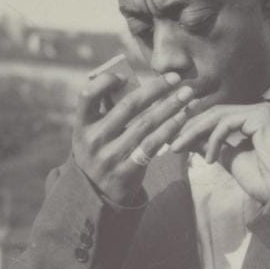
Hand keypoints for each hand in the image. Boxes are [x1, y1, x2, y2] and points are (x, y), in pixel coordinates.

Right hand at [73, 71, 193, 205]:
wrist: (96, 194)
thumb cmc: (100, 151)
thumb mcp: (93, 132)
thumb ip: (107, 109)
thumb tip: (131, 79)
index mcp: (82, 125)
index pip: (87, 96)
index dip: (105, 82)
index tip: (125, 74)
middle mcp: (93, 139)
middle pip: (127, 106)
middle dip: (155, 89)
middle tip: (176, 77)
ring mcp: (110, 156)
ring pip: (146, 125)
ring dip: (170, 107)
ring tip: (187, 95)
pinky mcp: (127, 170)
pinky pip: (153, 145)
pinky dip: (169, 128)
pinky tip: (182, 117)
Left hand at [170, 103, 269, 203]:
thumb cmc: (264, 180)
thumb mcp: (229, 159)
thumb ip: (211, 146)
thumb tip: (189, 139)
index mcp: (254, 120)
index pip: (218, 118)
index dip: (194, 128)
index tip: (175, 142)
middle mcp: (259, 111)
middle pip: (215, 113)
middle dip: (190, 127)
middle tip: (171, 143)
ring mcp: (262, 111)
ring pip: (218, 116)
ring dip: (195, 132)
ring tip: (179, 148)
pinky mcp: (262, 116)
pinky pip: (227, 123)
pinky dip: (213, 140)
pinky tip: (209, 159)